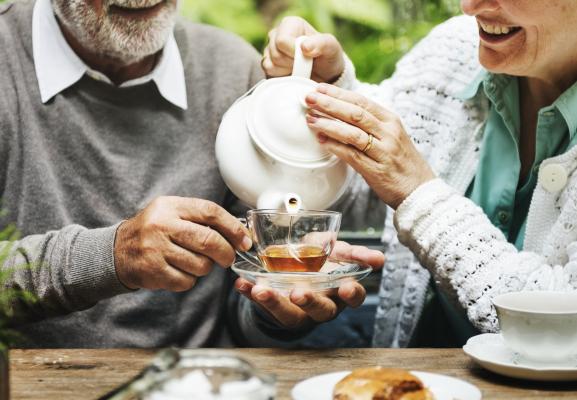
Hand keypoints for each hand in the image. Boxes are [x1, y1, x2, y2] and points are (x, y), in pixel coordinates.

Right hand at [114, 197, 251, 290]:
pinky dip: (189, 280)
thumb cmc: (156, 231)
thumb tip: (240, 232)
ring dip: (205, 268)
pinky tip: (179, 271)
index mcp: (171, 206)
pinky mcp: (153, 272)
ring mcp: (156, 249)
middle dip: (226, 253)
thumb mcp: (173, 213)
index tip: (245, 240)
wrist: (118, 250)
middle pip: (208, 241)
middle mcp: (162, 225)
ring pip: (201, 265)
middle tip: (228, 258)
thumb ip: (202, 218)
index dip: (233, 227)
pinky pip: (187, 281)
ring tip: (194, 262)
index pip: (210, 212)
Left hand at [234, 241, 383, 328]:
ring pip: (289, 314)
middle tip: (298, 293)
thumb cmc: (322, 262)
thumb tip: (377, 257)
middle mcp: (321, 304)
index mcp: (340, 291)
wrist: (298, 267)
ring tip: (260, 290)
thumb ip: (354, 254)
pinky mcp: (276, 308)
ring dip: (274, 302)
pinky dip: (251, 294)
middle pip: (320, 310)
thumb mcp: (338, 252)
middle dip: (310, 302)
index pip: (353, 297)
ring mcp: (298, 309)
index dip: (351, 294)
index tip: (347, 286)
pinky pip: (262, 305)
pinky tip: (242, 283)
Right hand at [263, 16, 344, 82]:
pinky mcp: (267, 63)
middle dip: (291, 63)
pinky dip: (281, 75)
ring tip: (299, 67)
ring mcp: (270, 48)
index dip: (294, 53)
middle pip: (275, 54)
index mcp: (290, 23)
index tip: (307, 56)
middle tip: (305, 63)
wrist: (324, 74)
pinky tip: (291, 72)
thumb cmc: (327, 57)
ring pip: (270, 64)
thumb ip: (321, 44)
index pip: (282, 41)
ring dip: (287, 70)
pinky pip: (268, 71)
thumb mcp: (331, 48)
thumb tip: (304, 47)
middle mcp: (277, 33)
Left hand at [304, 84, 435, 208]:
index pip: (362, 101)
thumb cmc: (401, 162)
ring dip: (328, 125)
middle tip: (309, 98)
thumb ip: (371, 125)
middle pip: (355, 113)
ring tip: (311, 119)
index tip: (320, 88)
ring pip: (352, 133)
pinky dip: (335, 147)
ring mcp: (383, 151)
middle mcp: (388, 133)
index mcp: (391, 121)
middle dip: (330, 104)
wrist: (420, 190)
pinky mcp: (376, 170)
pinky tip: (321, 141)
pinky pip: (352, 155)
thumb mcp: (391, 136)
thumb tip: (341, 113)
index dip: (338, 94)